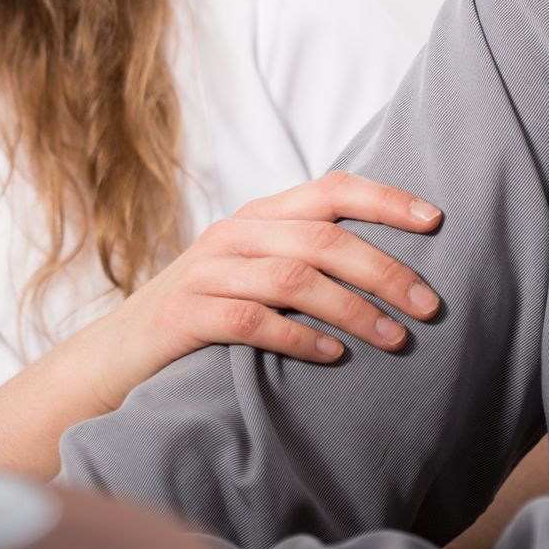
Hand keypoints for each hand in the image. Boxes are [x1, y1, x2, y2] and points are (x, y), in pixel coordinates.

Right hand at [91, 171, 443, 410]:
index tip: (436, 221)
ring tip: (393, 338)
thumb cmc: (202, 320)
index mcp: (258, 217)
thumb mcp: (253, 277)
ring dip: (351, 308)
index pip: (330, 189)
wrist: (113, 359)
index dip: (384, 199)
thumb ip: (304, 264)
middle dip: (382, 269)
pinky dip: (297, 337)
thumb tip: (393, 274)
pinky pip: (249, 320)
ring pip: (292, 277)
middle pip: (322, 237)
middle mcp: (233, 234)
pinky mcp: (183, 316)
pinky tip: (331, 357)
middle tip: (428, 306)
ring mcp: (204, 272)